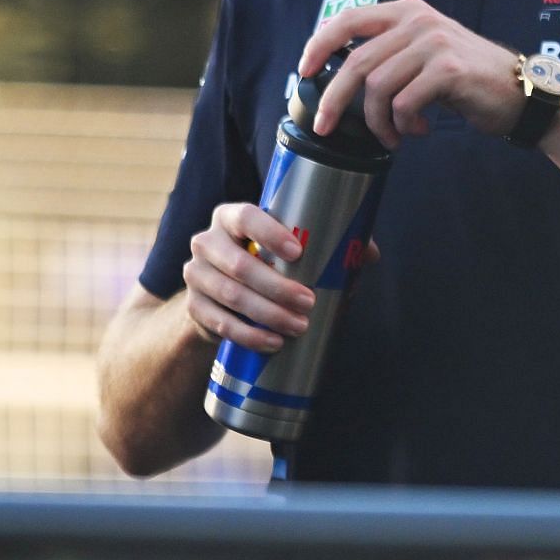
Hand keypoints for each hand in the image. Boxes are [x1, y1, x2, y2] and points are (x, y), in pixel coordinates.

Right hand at [183, 203, 313, 352]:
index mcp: (228, 217)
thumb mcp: (281, 247)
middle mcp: (206, 242)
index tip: (298, 253)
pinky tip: (274, 342)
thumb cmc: (262, 262)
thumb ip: (320, 245)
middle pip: (240, 265)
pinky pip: (221, 323)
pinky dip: (250, 335)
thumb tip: (366, 253)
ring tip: (299, 326)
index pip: (245, 217)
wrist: (220, 294)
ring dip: (268, 314)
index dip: (270, 233)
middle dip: (278, 287)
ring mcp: (195, 274)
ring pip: (232, 295)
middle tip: (309, 302)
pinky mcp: (193, 306)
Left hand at [299, 0, 523, 147]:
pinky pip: (405, 103)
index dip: (319, 45)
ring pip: (378, 88)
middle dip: (335, 100)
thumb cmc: (465, 79)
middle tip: (327, 127)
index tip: (303, 71)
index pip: (348, 19)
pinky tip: (417, 130)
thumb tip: (337, 75)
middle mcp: (418, 21)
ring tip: (392, 135)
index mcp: (406, 12)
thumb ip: (387, 53)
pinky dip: (403, 125)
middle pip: (356, 62)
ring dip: (378, 122)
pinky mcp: (449, 70)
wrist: (520, 92)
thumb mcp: (422, 53)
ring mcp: (434, 43)